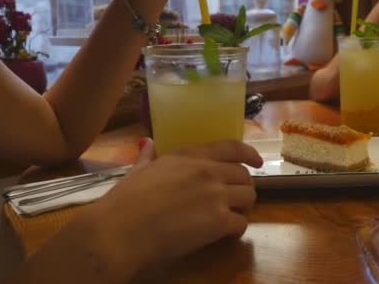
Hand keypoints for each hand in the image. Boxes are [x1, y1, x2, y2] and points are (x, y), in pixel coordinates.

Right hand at [94, 138, 262, 275]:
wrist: (121, 229)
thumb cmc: (125, 200)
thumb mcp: (138, 171)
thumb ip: (148, 157)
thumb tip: (148, 144)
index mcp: (189, 156)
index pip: (231, 147)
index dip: (249, 154)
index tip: (257, 162)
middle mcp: (208, 171)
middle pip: (244, 175)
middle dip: (244, 188)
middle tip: (237, 200)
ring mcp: (216, 195)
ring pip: (248, 197)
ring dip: (243, 208)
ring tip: (232, 217)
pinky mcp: (218, 221)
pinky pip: (241, 223)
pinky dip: (236, 230)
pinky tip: (225, 235)